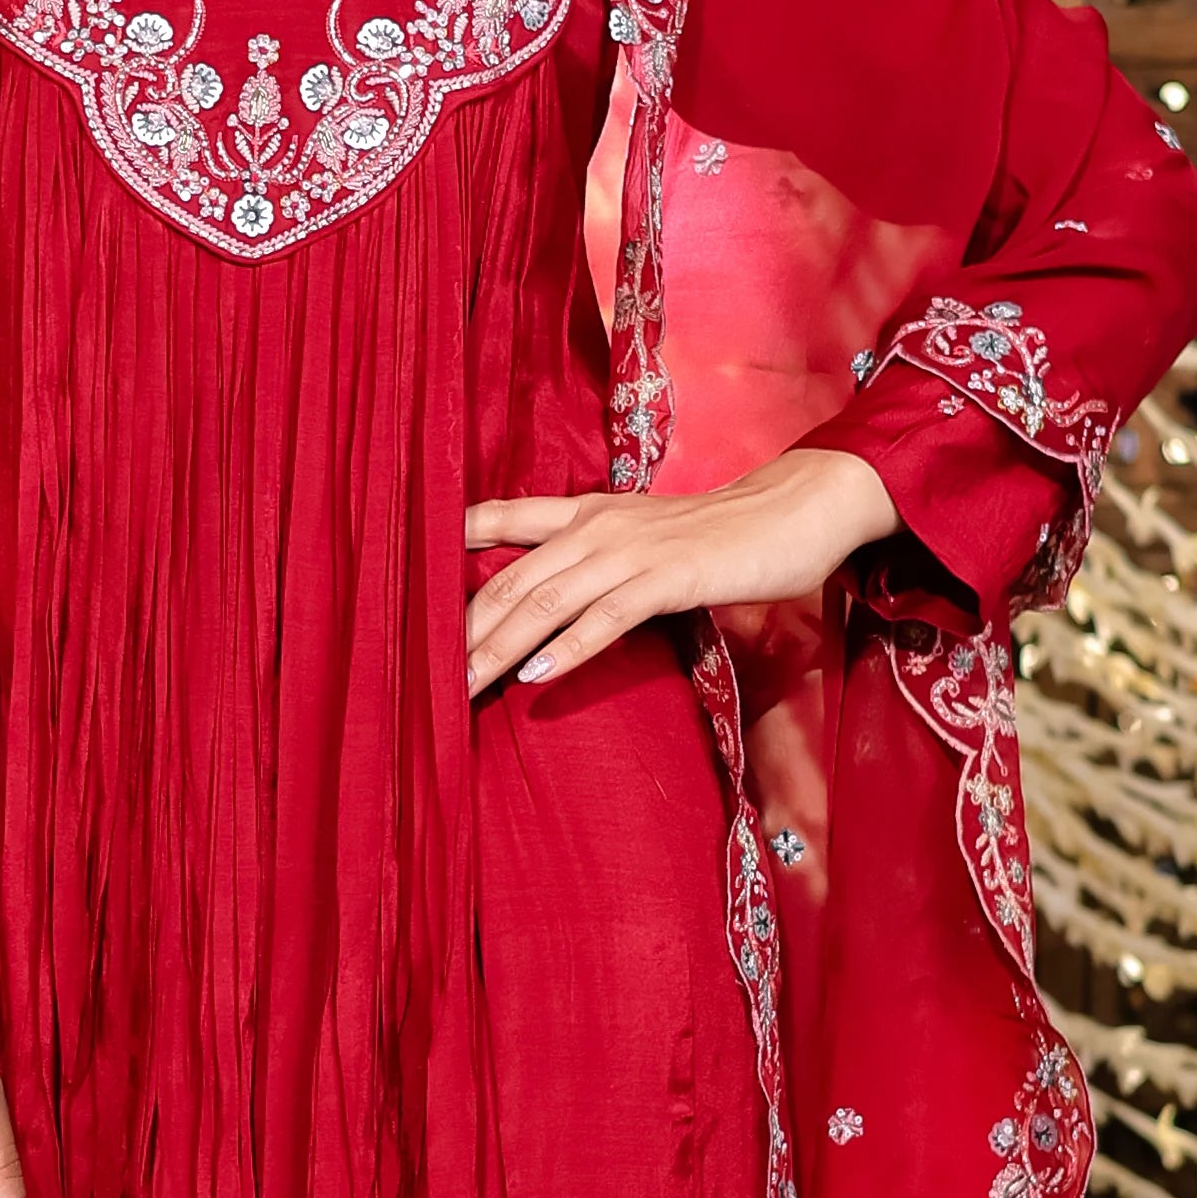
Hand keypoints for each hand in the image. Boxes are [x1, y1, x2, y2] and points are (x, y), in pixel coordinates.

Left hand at [461, 447, 899, 697]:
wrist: (792, 510)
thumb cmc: (718, 536)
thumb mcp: (642, 539)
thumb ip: (594, 562)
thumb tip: (548, 606)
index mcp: (586, 512)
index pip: (500, 518)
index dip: (449, 546)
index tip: (404, 587)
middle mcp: (596, 527)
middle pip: (510, 580)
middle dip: (462, 631)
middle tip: (418, 678)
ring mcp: (632, 551)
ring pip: (547, 603)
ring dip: (500, 648)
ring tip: (460, 687)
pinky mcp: (670, 578)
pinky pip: (609, 617)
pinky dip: (571, 649)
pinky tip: (539, 678)